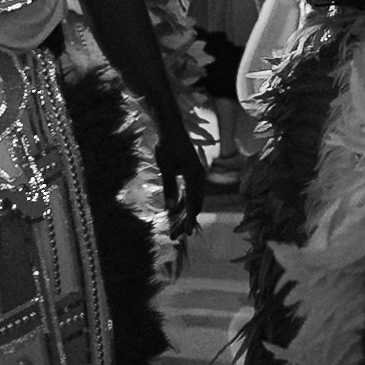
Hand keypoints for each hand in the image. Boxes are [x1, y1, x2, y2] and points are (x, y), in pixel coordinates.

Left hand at [156, 121, 205, 238]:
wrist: (170, 128)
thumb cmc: (167, 146)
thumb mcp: (165, 167)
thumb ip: (169, 187)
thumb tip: (169, 209)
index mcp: (195, 176)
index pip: (193, 203)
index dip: (189, 220)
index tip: (186, 234)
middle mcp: (198, 177)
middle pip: (193, 204)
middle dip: (184, 221)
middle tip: (174, 236)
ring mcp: (195, 175)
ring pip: (190, 200)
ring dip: (182, 214)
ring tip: (173, 228)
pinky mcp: (189, 173)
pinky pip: (187, 193)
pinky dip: (180, 203)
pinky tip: (173, 212)